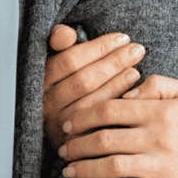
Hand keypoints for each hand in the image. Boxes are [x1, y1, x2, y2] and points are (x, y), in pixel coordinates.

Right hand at [43, 25, 145, 150]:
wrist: (62, 129)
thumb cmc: (63, 83)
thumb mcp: (57, 60)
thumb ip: (58, 41)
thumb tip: (67, 34)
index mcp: (40, 80)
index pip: (69, 60)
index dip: (98, 48)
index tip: (121, 38)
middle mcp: (46, 105)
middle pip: (84, 80)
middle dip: (114, 62)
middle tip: (137, 49)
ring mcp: (58, 126)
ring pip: (92, 101)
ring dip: (118, 82)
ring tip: (136, 68)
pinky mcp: (73, 143)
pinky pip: (99, 122)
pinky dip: (117, 102)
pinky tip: (132, 90)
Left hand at [57, 75, 177, 177]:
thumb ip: (157, 84)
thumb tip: (126, 93)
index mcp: (159, 111)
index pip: (109, 109)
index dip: (83, 115)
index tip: (70, 122)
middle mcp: (156, 138)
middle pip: (103, 139)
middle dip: (76, 144)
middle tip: (63, 148)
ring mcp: (161, 166)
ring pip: (112, 167)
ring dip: (85, 170)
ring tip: (69, 171)